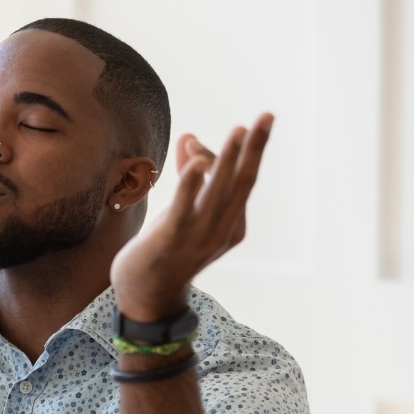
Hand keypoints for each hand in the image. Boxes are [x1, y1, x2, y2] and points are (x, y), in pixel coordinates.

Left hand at [110, 113, 272, 321]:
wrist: (146, 297)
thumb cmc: (166, 250)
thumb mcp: (182, 211)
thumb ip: (188, 176)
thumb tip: (189, 136)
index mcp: (232, 226)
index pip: (237, 182)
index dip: (228, 155)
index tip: (199, 141)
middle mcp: (221, 231)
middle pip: (242, 183)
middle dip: (256, 149)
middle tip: (267, 116)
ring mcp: (198, 237)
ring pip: (218, 193)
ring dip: (228, 159)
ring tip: (239, 130)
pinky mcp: (170, 240)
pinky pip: (184, 209)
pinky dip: (192, 185)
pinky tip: (196, 163)